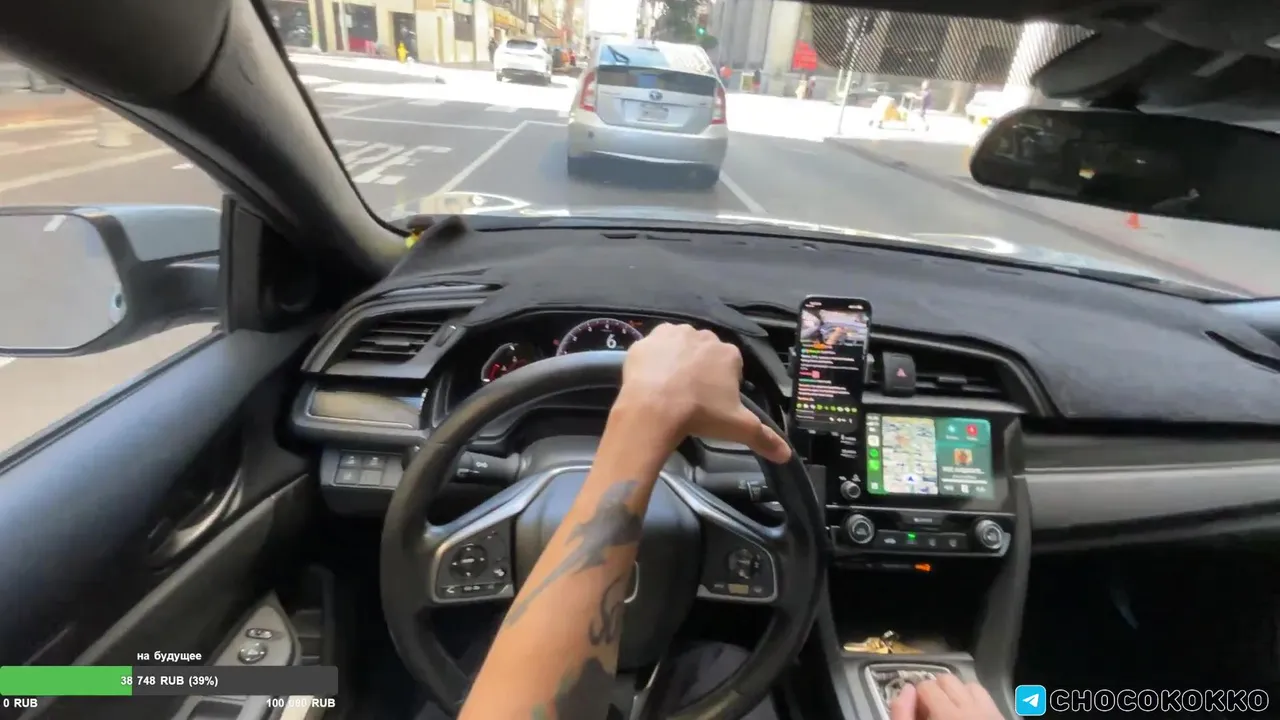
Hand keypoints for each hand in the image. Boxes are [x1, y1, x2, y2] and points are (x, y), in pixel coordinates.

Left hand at [617, 323, 790, 462]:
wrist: (653, 409)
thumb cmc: (700, 414)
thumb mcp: (737, 427)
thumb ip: (765, 438)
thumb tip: (786, 456)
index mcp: (729, 354)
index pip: (731, 367)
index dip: (722, 385)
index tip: (712, 402)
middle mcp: (703, 336)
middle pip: (705, 354)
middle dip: (700, 371)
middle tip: (691, 398)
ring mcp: (673, 334)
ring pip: (679, 346)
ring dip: (677, 361)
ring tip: (669, 389)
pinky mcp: (646, 340)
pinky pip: (653, 348)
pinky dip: (653, 360)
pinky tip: (650, 379)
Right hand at [890, 676, 1003, 719]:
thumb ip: (902, 714)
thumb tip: (906, 689)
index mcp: (946, 715)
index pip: (925, 686)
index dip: (917, 698)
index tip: (916, 712)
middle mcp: (970, 709)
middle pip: (946, 680)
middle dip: (935, 693)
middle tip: (931, 712)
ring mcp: (989, 712)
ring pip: (968, 685)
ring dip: (956, 694)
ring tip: (949, 712)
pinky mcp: (999, 715)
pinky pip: (985, 694)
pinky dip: (974, 700)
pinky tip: (968, 713)